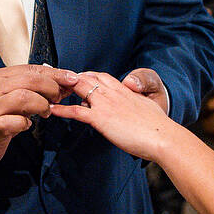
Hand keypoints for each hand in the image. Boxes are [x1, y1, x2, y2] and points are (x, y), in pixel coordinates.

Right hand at [0, 65, 78, 166]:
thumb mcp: (10, 95)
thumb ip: (32, 87)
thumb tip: (62, 83)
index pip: (31, 69)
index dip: (55, 73)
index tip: (72, 78)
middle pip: (29, 80)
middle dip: (51, 88)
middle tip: (58, 98)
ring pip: (23, 97)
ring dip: (41, 105)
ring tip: (45, 112)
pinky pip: (14, 122)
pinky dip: (25, 123)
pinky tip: (26, 125)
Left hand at [49, 72, 177, 161]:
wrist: (162, 136)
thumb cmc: (157, 126)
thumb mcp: (145, 107)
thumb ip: (133, 102)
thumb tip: (127, 105)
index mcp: (124, 90)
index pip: (100, 76)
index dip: (87, 77)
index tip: (78, 79)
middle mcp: (113, 92)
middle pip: (86, 78)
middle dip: (70, 80)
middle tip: (58, 85)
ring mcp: (105, 104)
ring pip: (79, 88)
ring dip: (63, 89)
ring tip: (51, 92)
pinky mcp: (101, 118)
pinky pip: (76, 111)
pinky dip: (62, 109)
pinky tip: (52, 109)